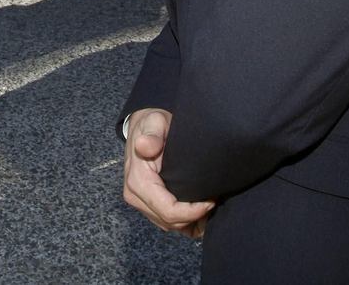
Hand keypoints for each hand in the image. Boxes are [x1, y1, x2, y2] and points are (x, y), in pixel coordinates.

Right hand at [122, 108, 213, 236]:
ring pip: (169, 225)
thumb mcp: (155, 122)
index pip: (168, 210)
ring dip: (190, 221)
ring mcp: (139, 202)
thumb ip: (153, 134)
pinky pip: (167, 223)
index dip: (192, 212)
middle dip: (194, 217)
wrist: (143, 127)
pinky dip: (184, 222)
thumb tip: (145, 145)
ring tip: (207, 203)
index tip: (211, 200)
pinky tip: (198, 209)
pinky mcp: (145, 204)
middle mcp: (134, 195)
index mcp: (137, 180)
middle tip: (213, 200)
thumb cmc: (153, 124)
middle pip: (169, 222)